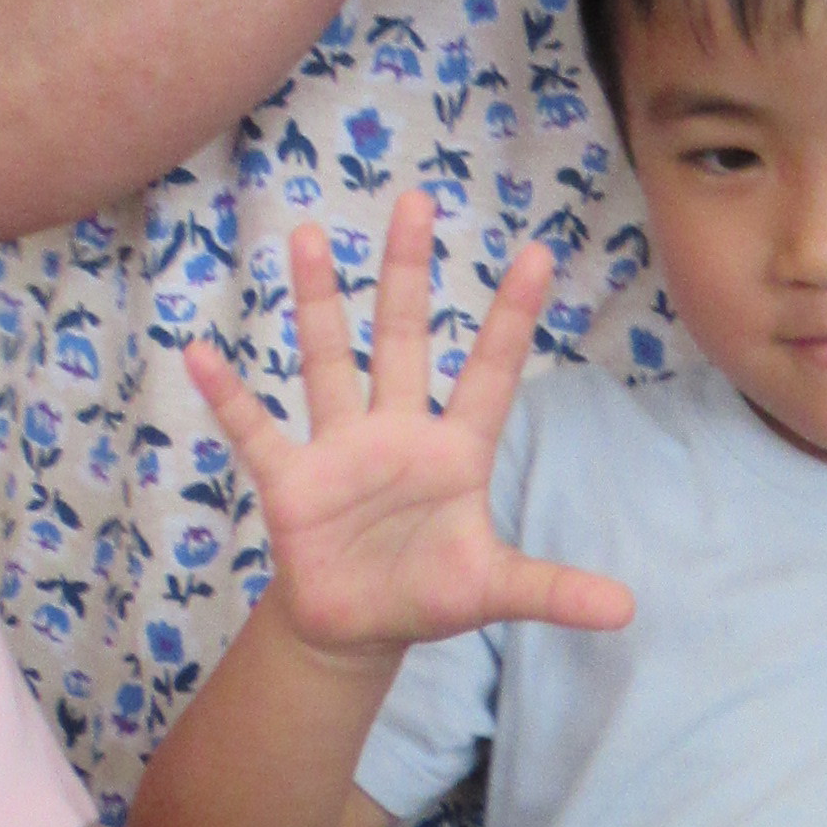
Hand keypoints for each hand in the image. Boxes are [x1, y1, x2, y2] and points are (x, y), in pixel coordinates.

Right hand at [185, 196, 632, 662]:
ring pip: (328, 361)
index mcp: (455, 451)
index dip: (512, 319)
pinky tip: (199, 354)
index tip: (538, 254)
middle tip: (416, 199)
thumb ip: (553, 588)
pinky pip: (254, 430)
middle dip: (408, 273)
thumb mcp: (492, 590)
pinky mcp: (291, 481)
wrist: (355, 628)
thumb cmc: (426, 592)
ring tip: (310, 238)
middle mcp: (397, 432)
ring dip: (318, 303)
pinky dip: (227, 396)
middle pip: (403, 338)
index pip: (490, 373)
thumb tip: (627, 609)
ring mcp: (340, 449)